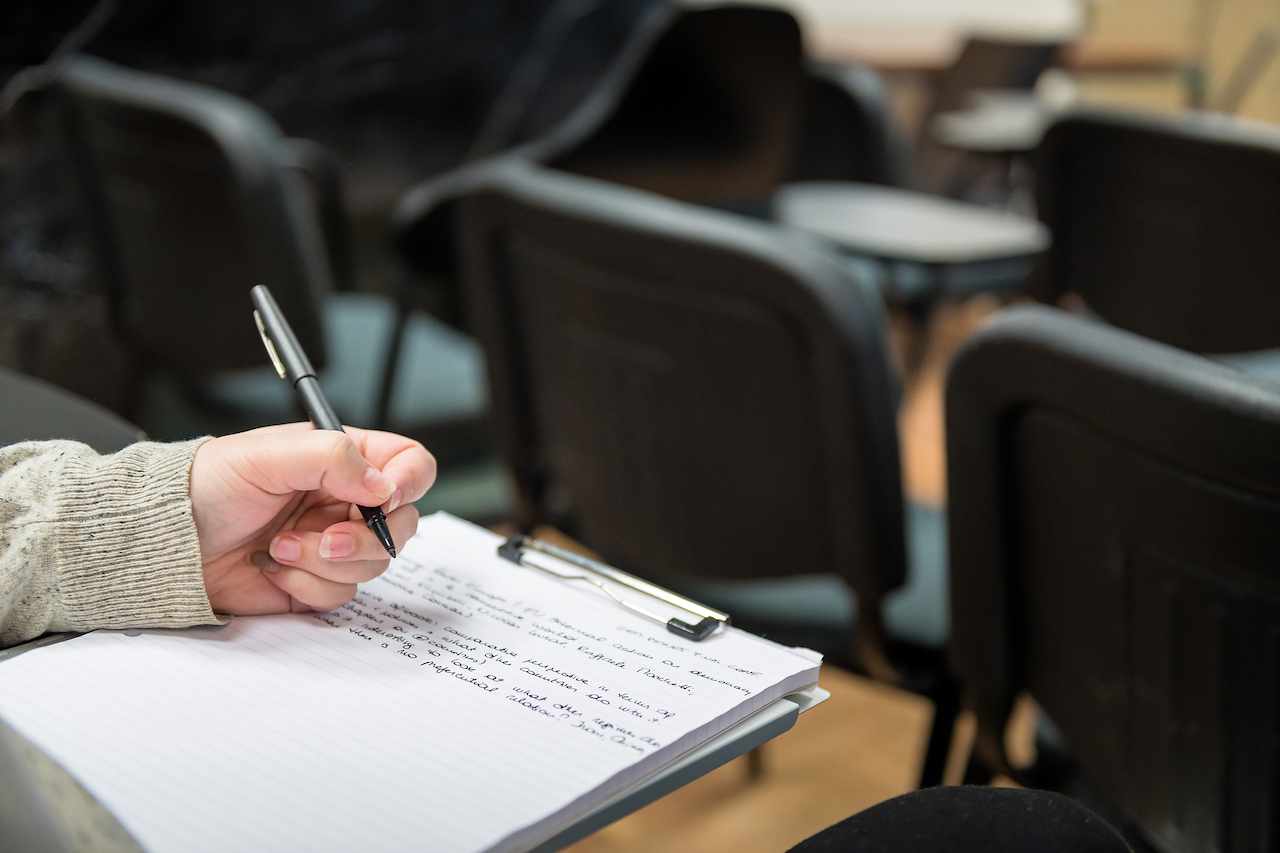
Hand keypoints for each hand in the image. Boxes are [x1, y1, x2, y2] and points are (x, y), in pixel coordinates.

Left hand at [189, 423, 435, 614]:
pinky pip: (341, 594)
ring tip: (278, 547)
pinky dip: (307, 584)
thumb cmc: (207, 485)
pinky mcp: (315, 582)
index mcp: (343, 460)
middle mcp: (345, 501)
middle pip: (402, 523)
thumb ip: (333, 459)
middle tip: (328, 538)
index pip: (409, 464)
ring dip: (325, 562)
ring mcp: (333, 544)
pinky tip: (272, 567)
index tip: (385, 499)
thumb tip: (384, 486)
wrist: (165, 541)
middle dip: (367, 538)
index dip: (410, 482)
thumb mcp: (269, 454)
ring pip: (374, 564)